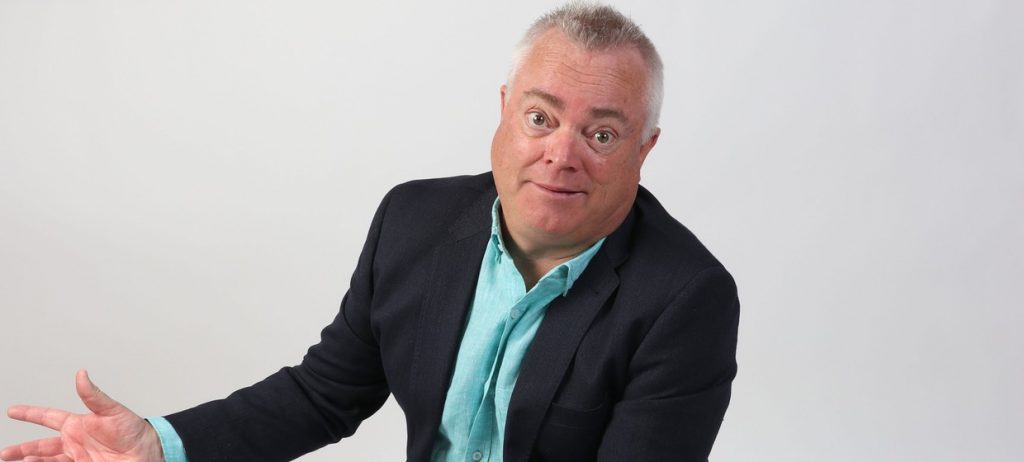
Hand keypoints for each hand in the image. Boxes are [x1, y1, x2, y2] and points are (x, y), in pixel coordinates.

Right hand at [1, 370, 163, 461]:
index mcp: (78, 425)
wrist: (147, 452)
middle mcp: (74, 442)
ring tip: (19, 461)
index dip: (30, 413)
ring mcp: (77, 458)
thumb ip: (93, 395)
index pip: (48, 417)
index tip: (12, 410)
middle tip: (4, 453)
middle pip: (40, 446)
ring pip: (46, 461)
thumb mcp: (112, 410)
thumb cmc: (133, 430)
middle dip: (21, 449)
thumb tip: (81, 374)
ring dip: (32, 461)